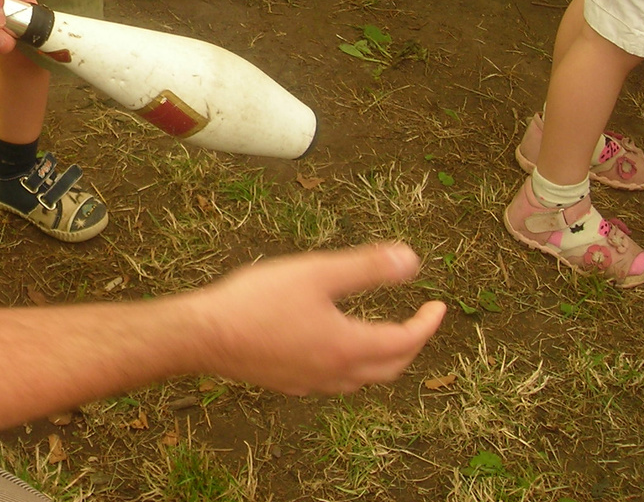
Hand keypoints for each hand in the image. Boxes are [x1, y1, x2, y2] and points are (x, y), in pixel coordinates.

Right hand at [188, 243, 444, 395]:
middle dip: (410, 344)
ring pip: (362, 378)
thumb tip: (413, 261)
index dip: (427, 324)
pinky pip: (334, 380)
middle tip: (417, 321)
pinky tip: (333, 346)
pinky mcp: (289, 383)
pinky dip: (350, 364)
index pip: (406, 341)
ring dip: (381, 358)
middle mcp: (336, 372)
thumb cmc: (257, 300)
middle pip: (390, 367)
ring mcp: (311, 382)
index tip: (438, 306)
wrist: (205, 335)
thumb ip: (366, 267)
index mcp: (349, 346)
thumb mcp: (316, 273)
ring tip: (381, 333)